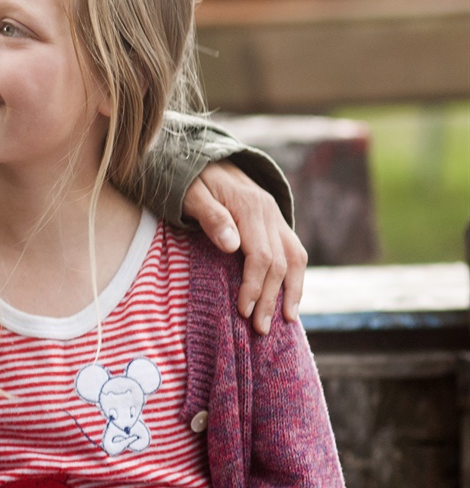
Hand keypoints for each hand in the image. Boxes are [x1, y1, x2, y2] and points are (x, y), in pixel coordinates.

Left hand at [184, 160, 306, 334]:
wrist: (204, 157)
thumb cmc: (190, 179)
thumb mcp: (191, 194)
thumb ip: (210, 217)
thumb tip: (232, 246)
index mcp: (251, 207)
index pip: (261, 256)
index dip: (254, 286)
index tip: (245, 311)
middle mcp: (270, 212)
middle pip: (280, 263)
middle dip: (271, 298)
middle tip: (260, 330)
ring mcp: (277, 217)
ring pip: (296, 258)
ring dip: (292, 291)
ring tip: (285, 321)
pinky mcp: (276, 223)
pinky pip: (294, 252)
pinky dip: (295, 277)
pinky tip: (289, 299)